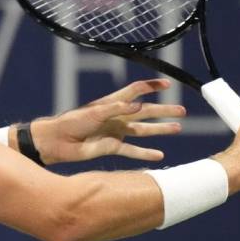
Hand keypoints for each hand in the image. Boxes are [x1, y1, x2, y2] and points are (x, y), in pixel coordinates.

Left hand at [30, 79, 185, 164]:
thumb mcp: (95, 113)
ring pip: (143, 130)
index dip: (151, 86)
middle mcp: (117, 116)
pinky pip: (132, 151)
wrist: (57, 142)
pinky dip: (145, 153)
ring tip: (178, 128)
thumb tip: (139, 105)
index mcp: (112, 103)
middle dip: (164, 111)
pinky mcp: (112, 147)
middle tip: (182, 111)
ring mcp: (116, 132)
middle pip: (145, 111)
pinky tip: (160, 155)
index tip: (168, 85)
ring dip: (160, 130)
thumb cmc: (72, 122)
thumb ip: (116, 109)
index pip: (136, 90)